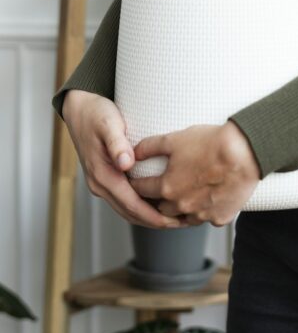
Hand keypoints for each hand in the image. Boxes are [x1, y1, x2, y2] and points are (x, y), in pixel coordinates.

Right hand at [62, 89, 185, 229]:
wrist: (79, 110)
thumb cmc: (97, 114)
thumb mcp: (108, 124)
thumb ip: (117, 144)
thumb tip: (126, 164)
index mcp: (102, 174)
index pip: (130, 203)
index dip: (153, 215)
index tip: (174, 220)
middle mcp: (100, 184)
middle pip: (130, 212)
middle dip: (156, 221)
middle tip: (184, 222)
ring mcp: (102, 183)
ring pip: (127, 210)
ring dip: (150, 217)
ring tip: (176, 218)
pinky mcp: (106, 179)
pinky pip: (125, 200)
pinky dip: (142, 207)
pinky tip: (160, 204)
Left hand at [129, 121, 261, 226]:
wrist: (245, 152)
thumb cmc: (212, 144)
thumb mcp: (175, 139)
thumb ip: (150, 146)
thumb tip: (132, 153)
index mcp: (167, 187)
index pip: (142, 189)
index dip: (137, 183)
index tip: (138, 180)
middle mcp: (181, 206)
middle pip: (161, 207)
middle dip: (158, 198)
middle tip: (162, 187)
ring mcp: (201, 214)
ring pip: (183, 217)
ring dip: (181, 208)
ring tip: (185, 194)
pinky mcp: (219, 218)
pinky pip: (207, 218)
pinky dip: (205, 211)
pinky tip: (208, 198)